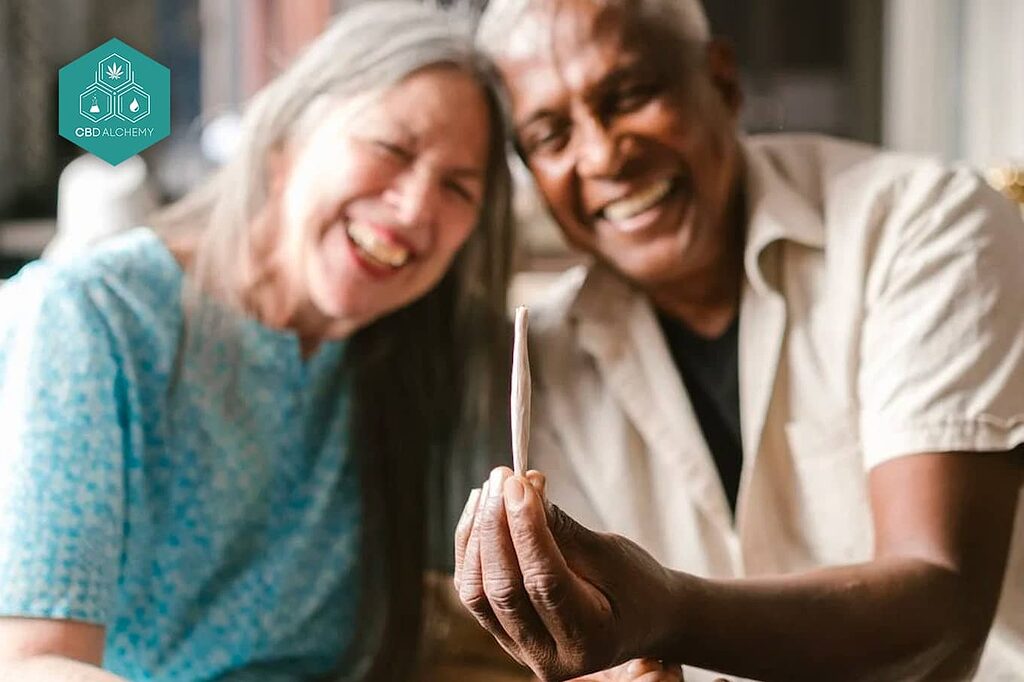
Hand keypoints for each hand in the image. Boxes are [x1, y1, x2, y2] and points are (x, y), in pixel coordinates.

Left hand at [454, 467, 680, 680]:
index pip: (544, 581)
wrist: (646, 620)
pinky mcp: (506, 636)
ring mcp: (522, 652)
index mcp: (588, 639)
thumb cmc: (636, 585)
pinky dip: (472, 551)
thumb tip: (522, 490)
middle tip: (501, 478)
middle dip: (496, 527)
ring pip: (478, 594)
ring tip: (490, 490)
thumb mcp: (610, 555)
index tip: (518, 483)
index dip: (526, 528)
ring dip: (478, 536)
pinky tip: (480, 512)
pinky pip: (475, 594)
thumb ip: (563, 529)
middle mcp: (550, 658)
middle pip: (504, 590)